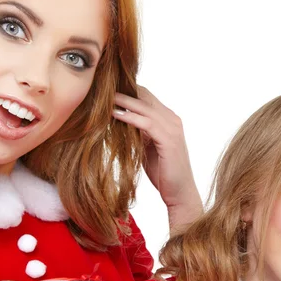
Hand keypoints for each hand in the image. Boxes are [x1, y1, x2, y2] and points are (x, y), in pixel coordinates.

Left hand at [113, 87, 201, 216]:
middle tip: (101, 86)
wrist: (180, 194)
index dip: (126, 90)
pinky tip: (114, 114)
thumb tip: (118, 121)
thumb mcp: (147, 147)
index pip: (146, 97)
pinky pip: (147, 123)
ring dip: (123, 100)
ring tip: (104, 96)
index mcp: (168, 119)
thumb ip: (138, 133)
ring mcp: (172, 129)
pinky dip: (130, 117)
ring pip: (145, 107)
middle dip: (123, 90)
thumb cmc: (163, 173)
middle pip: (145, 96)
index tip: (105, 89)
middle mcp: (172, 120)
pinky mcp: (169, 140)